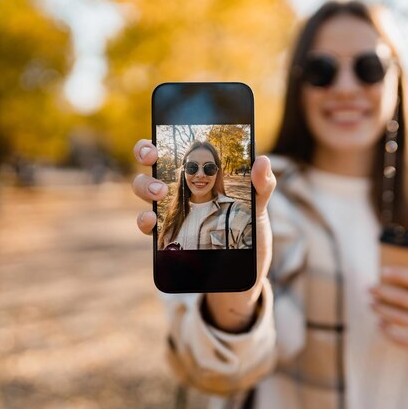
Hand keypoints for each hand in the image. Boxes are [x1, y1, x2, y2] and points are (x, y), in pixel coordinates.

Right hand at [132, 139, 275, 331]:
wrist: (245, 272)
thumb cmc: (250, 234)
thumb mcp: (260, 208)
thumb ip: (262, 185)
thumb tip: (262, 160)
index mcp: (202, 175)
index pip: (177, 149)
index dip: (163, 137)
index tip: (160, 135)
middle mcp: (181, 189)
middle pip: (153, 163)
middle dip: (145, 153)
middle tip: (153, 157)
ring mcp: (173, 212)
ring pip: (145, 190)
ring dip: (145, 185)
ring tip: (159, 191)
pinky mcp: (169, 237)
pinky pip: (149, 225)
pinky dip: (145, 221)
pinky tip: (151, 222)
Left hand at [369, 267, 407, 369]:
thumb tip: (387, 274)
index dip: (399, 275)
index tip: (382, 272)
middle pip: (404, 298)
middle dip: (383, 292)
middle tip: (369, 289)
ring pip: (400, 318)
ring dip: (382, 310)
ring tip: (371, 304)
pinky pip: (401, 339)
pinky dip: (386, 331)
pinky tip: (379, 325)